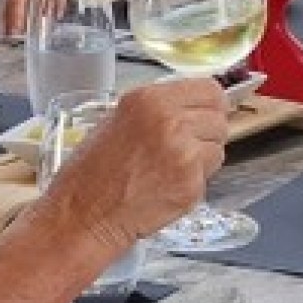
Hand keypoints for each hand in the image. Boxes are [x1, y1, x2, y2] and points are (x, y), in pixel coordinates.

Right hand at [47, 79, 228, 253]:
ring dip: (202, 159)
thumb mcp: (119, 119)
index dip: (210, 104)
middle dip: (206, 133)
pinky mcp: (191, 185)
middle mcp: (170, 122)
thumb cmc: (92, 171)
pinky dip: (192, 183)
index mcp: (150, 100)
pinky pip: (208, 178)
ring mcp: (184, 155)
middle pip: (219, 119)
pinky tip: (165, 186)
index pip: (210, 90)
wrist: (83, 213)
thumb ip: (159, 108)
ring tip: (169, 168)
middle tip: (183, 146)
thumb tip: (193, 106)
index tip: (206, 112)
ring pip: (217, 149)